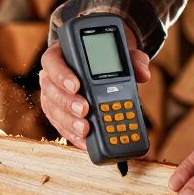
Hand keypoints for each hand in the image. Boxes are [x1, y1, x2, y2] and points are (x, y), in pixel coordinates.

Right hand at [39, 25, 150, 149]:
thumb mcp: (121, 54)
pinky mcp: (58, 114)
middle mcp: (52, 76)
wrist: (103, 68)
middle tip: (85, 110)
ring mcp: (53, 97)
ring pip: (53, 110)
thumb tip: (143, 74)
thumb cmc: (107, 60)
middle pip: (50, 90)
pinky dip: (73, 135)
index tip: (76, 85)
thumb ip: (133, 60)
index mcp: (62, 55)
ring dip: (69, 122)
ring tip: (85, 129)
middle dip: (67, 103)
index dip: (61, 74)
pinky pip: (60, 126)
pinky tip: (85, 140)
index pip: (52, 61)